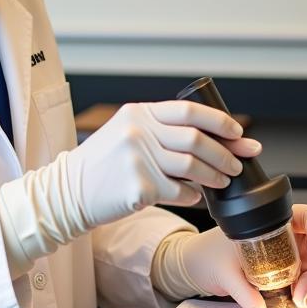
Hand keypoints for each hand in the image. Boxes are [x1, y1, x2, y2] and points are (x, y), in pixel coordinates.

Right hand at [63, 101, 261, 227]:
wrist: (68, 191)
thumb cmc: (102, 163)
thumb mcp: (125, 131)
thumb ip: (158, 127)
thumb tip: (211, 136)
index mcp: (138, 112)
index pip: (189, 111)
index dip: (219, 122)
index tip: (238, 133)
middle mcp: (138, 132)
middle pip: (197, 140)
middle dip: (225, 153)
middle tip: (237, 164)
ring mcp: (138, 160)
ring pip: (192, 168)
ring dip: (214, 176)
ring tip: (222, 181)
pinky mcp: (139, 188)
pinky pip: (180, 192)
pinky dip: (192, 196)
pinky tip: (193, 196)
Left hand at [158, 204, 306, 307]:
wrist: (196, 266)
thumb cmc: (208, 254)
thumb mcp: (225, 271)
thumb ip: (243, 293)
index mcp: (273, 224)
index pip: (305, 215)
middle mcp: (286, 240)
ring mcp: (288, 259)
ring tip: (300, 299)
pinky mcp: (285, 278)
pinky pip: (305, 285)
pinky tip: (299, 302)